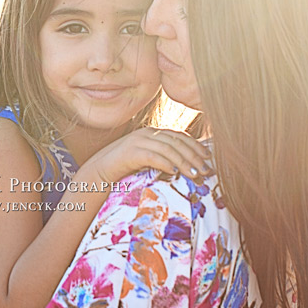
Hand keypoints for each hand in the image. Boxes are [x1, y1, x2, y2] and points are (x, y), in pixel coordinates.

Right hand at [86, 128, 211, 183]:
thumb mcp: (147, 158)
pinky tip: (175, 173)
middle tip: (206, 169)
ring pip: (168, 149)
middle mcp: (146, 133)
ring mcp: (138, 141)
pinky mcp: (130, 152)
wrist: (99, 171)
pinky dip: (166, 164)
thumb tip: (186, 164)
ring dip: (184, 162)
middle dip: (193, 155)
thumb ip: (163, 156)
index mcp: (152, 132)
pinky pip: (153, 156)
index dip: (195, 146)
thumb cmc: (125, 168)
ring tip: (195, 174)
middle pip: (176, 141)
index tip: (208, 157)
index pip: (179, 135)